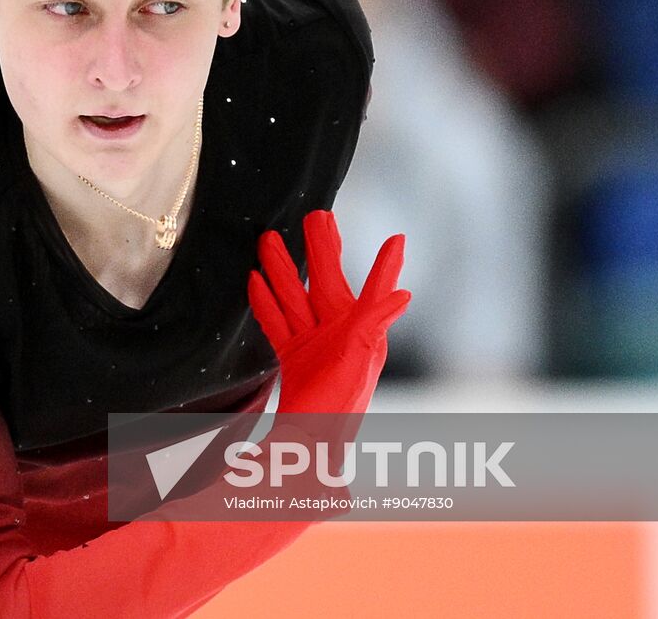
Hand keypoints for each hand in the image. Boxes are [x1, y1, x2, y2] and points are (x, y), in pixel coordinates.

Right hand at [247, 210, 408, 416]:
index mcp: (360, 330)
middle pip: (325, 280)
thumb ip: (374, 322)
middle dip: (320, 248)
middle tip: (317, 216)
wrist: (308, 441)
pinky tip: (254, 281)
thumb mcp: (362, 358)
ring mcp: (313, 343)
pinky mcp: (293, 356)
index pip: (374, 288)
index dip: (385, 265)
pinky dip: (265, 302)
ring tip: (269, 239)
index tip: (397, 241)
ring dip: (282, 269)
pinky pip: (276, 322)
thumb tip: (402, 297)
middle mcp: (338, 333)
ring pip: (294, 296)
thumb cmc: (340, 405)